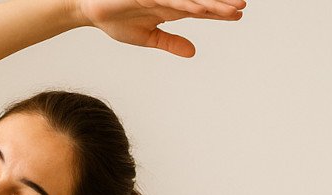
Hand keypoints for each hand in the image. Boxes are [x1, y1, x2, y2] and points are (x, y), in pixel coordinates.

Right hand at [75, 0, 245, 57]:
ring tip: (231, 6)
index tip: (238, 15)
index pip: (200, 9)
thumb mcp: (147, 38)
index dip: (219, 12)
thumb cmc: (116, 20)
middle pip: (200, 1)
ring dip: (211, 3)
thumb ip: (170, 43)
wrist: (89, 11)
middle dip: (221, 5)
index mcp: (169, 9)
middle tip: (241, 8)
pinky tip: (200, 8)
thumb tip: (193, 52)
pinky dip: (186, 3)